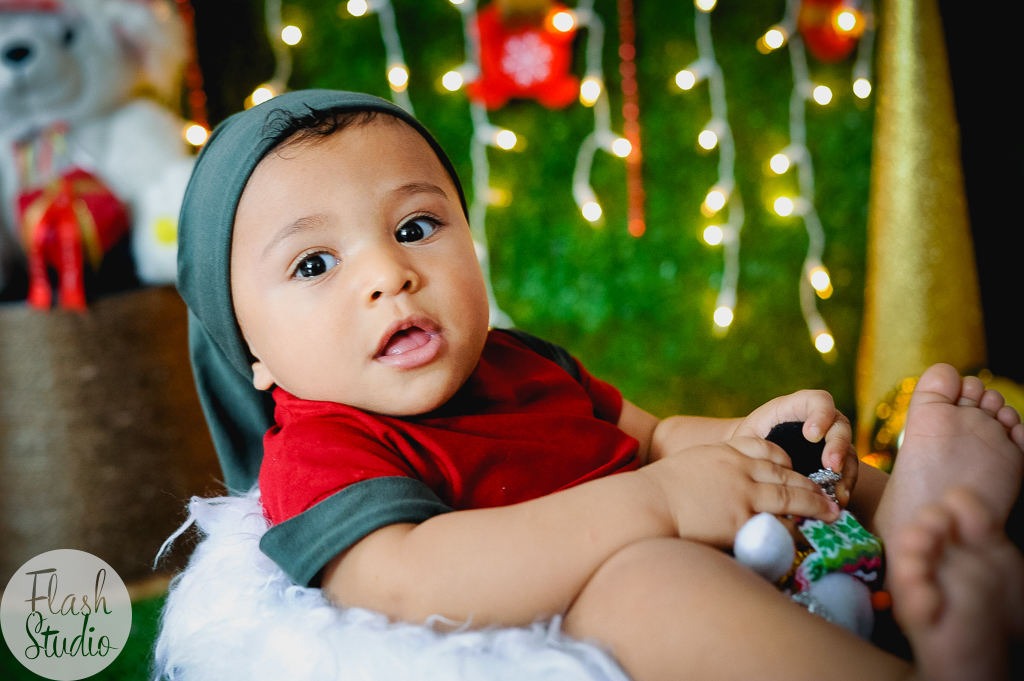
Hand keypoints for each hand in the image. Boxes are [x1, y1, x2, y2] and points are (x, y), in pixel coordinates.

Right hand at [638, 437, 840, 547]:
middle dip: (810, 484)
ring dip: (815, 504)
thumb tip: (716, 488)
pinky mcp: (742, 519)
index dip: (786, 462)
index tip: (795, 472)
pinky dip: (797, 528)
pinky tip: (809, 534)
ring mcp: (743, 494)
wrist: (645, 505)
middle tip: (828, 495)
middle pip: (786, 473)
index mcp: (724, 452)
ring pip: (791, 496)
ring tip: (831, 513)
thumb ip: (709, 472)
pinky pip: (778, 523)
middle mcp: (739, 469)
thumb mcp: (687, 467)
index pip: (766, 450)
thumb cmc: (656, 491)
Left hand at [733, 391, 858, 506]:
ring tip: (838, 491)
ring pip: (848, 452)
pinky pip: (848, 472)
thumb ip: (756, 442)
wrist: (753, 456)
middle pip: (840, 427)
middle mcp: (823, 420)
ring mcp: (832, 442)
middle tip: (830, 465)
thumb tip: (760, 461)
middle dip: (837, 446)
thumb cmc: (750, 442)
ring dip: (845, 472)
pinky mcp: (837, 462)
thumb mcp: (748, 437)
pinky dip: (845, 486)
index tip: (811, 435)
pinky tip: (839, 500)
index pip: (819, 401)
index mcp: (799, 406)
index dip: (821, 415)